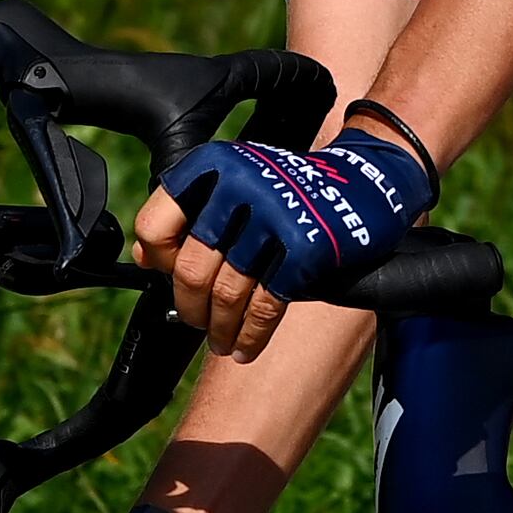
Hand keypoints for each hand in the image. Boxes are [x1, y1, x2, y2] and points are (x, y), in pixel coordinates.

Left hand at [132, 120, 433, 356]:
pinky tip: (247, 347)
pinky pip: (265, 305)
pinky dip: (252, 335)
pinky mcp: (306, 248)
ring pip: (227, 291)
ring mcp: (276, 215)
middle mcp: (241, 183)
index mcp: (215, 164)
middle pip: (191, 266)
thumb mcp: (237, 185)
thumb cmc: (295, 190)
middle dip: (191, 307)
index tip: (171, 277)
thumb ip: (190, 216)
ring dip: (220, 329)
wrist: (368, 182)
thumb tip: (145, 257)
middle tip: (199, 323)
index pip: (157, 225)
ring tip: (222, 343)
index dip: (160, 262)